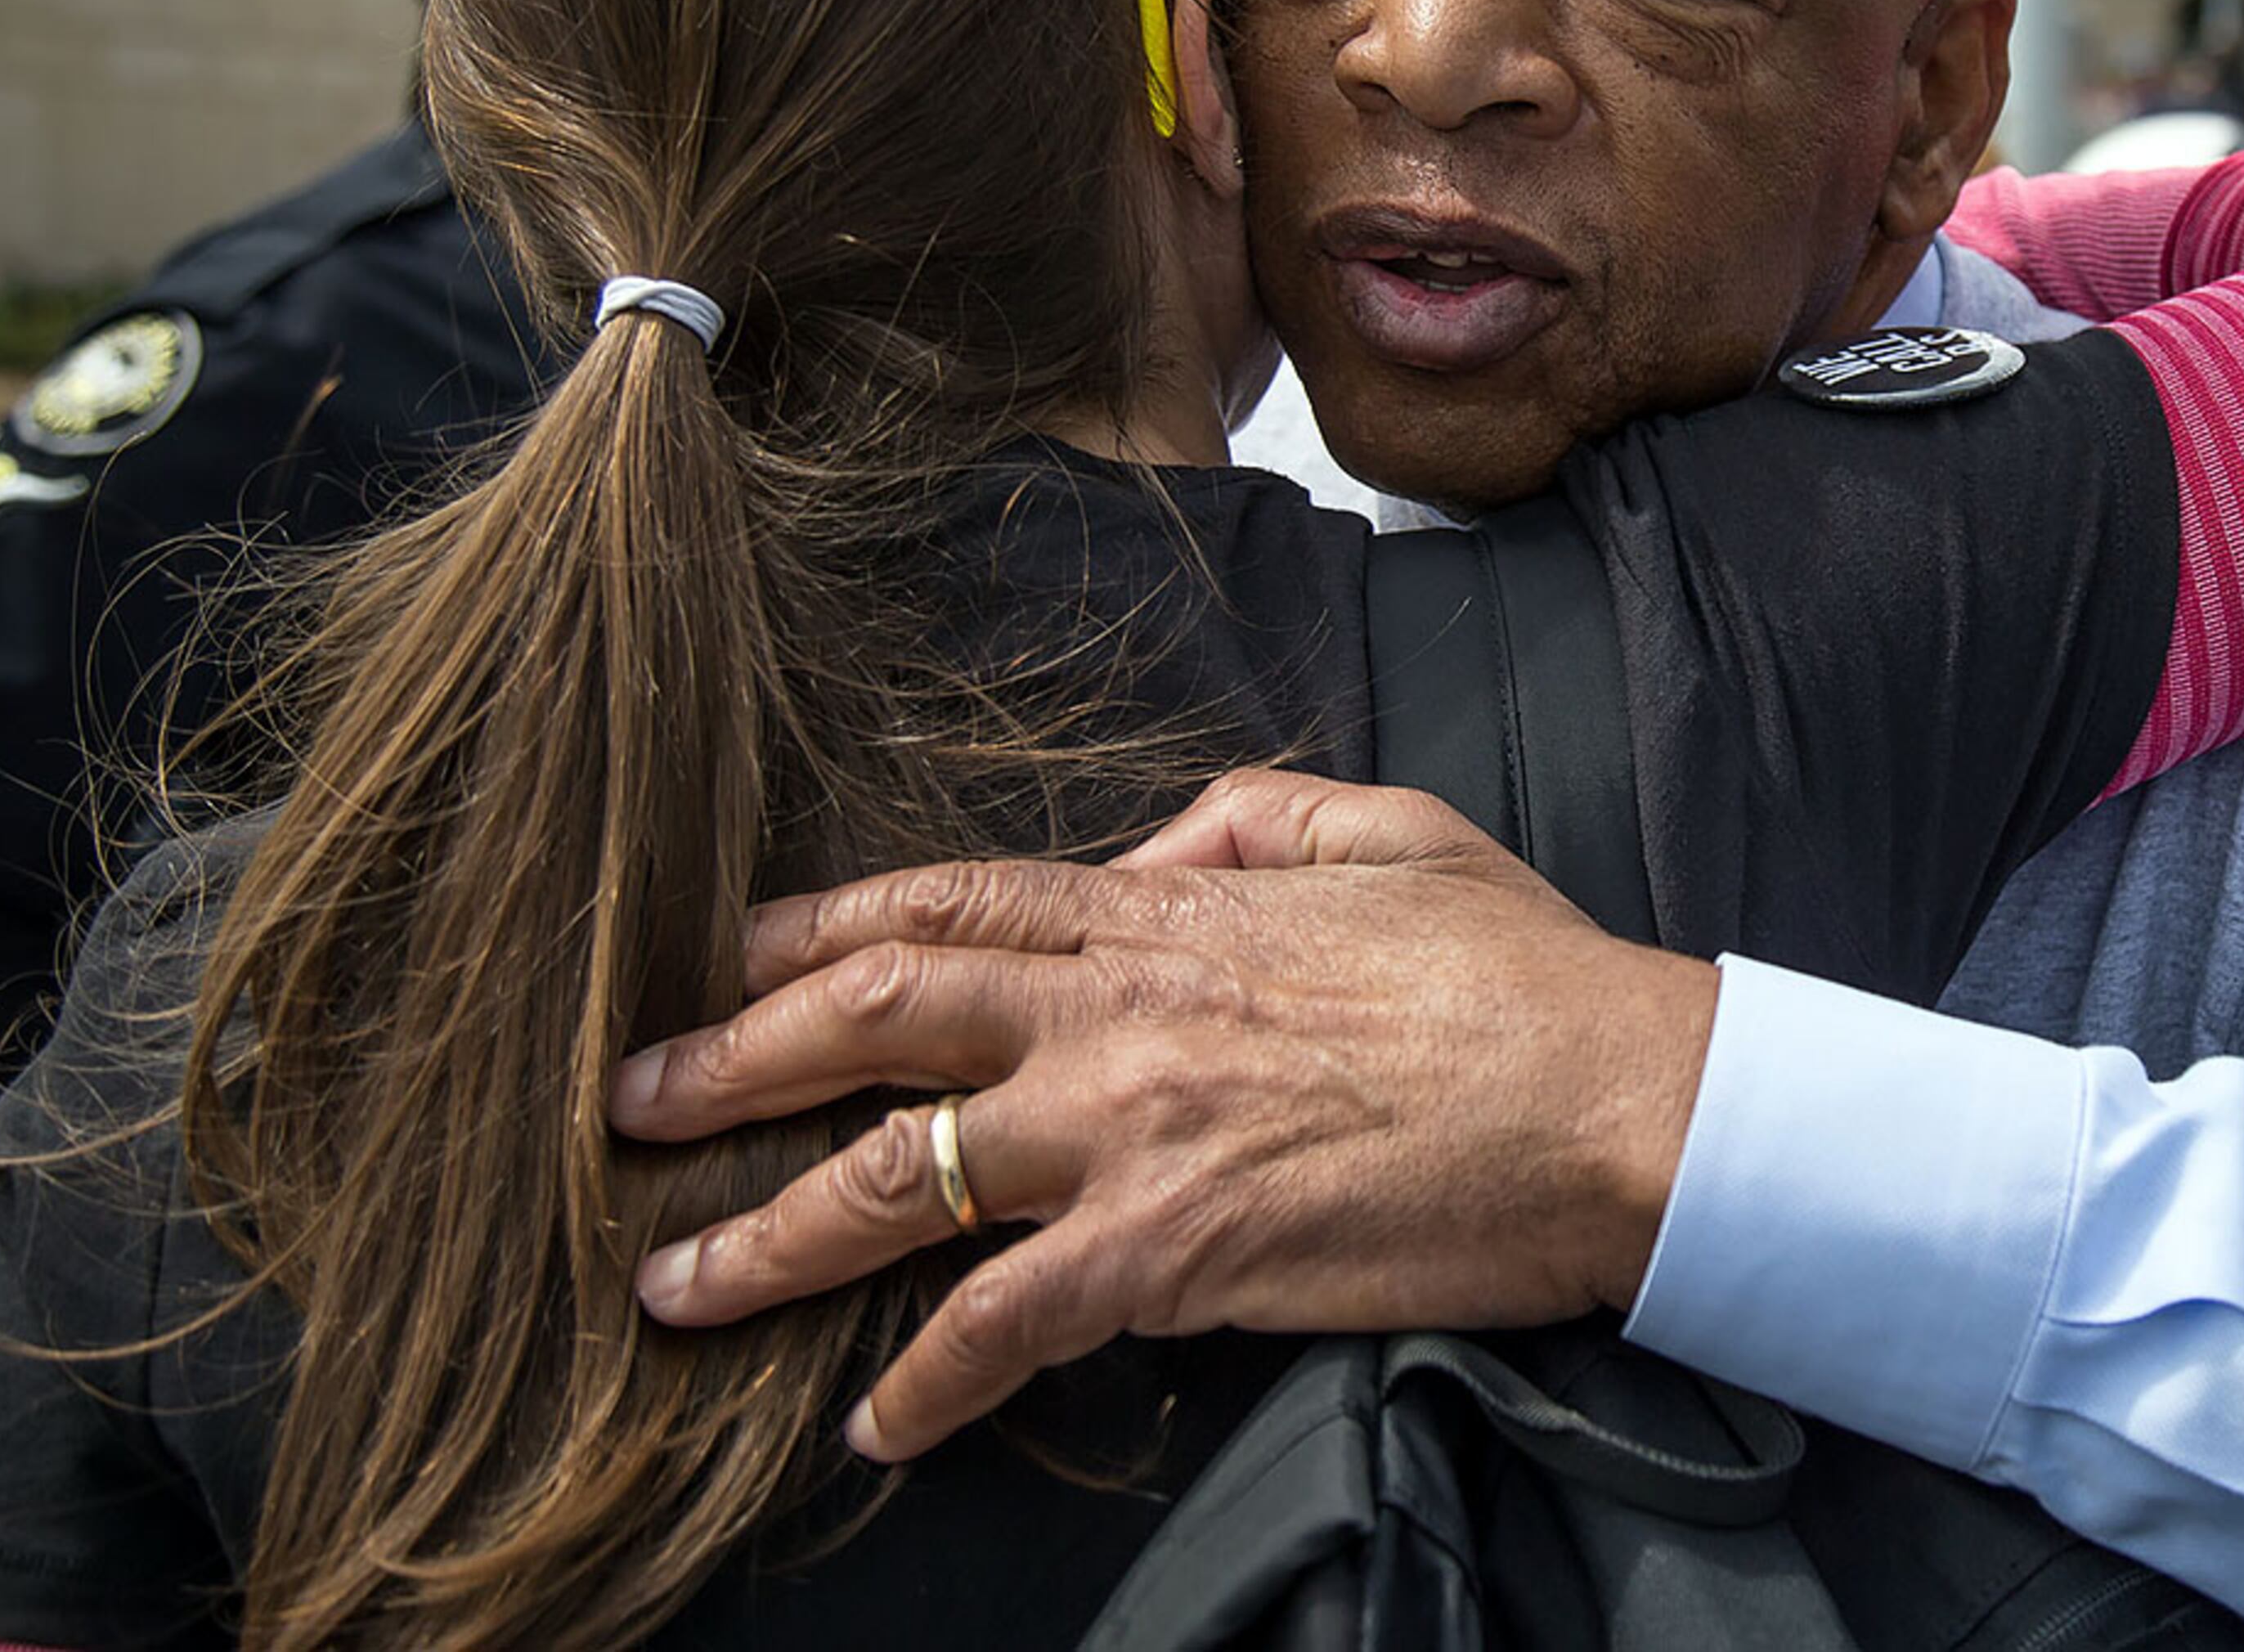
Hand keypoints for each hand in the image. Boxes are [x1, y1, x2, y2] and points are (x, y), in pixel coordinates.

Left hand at [605, 769, 1719, 1461]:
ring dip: (769, 1231)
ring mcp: (1137, 1131)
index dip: (815, 929)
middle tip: (629, 1102)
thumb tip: (1150, 849)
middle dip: (732, 1058)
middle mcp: (1121, 1012)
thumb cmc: (1519, 966)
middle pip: (879, 1018)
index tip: (724, 959)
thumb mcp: (1386, 826)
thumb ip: (1245, 819)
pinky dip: (927, 1379)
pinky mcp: (1175, 1254)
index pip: (950, 902)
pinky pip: (1008, 1321)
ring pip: (903, 1173)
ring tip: (672, 1280)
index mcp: (1168, 911)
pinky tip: (874, 1424)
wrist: (1614, 1097)